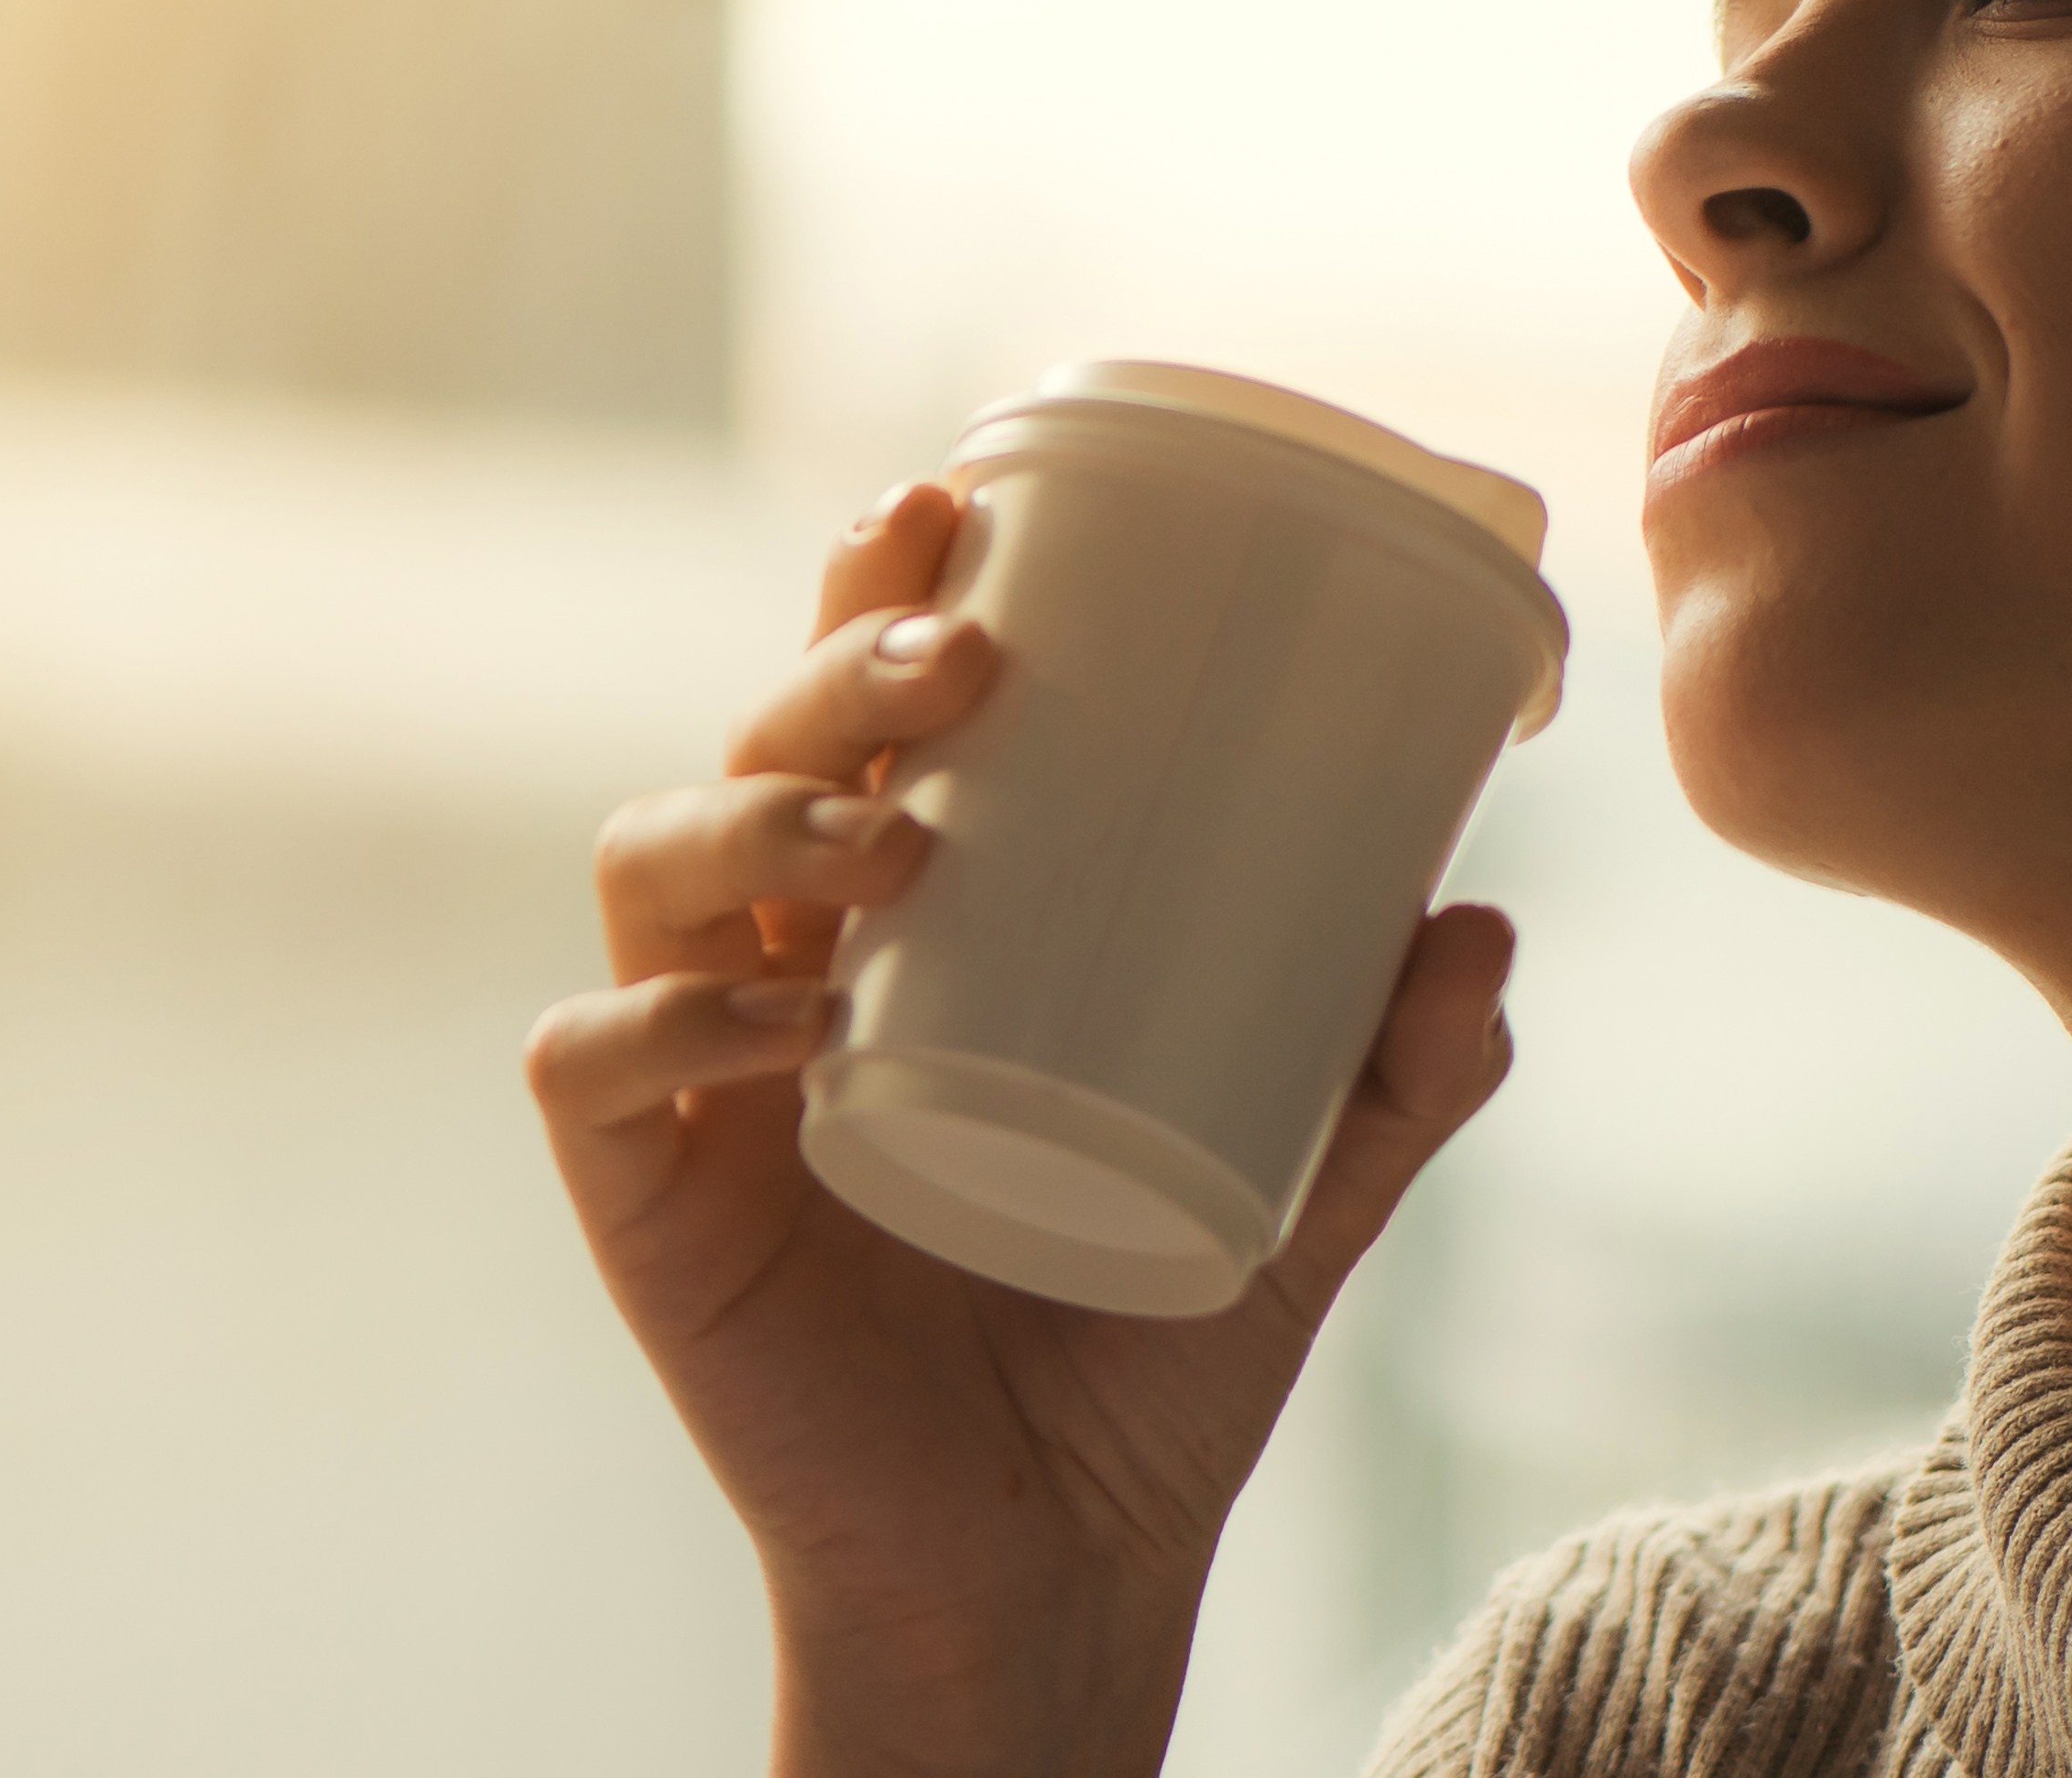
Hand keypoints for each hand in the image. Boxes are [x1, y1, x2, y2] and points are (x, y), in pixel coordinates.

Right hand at [524, 480, 1517, 1777]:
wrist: (1057, 1568)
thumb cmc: (1146, 1349)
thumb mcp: (1309, 1188)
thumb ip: (1399, 1070)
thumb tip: (1481, 921)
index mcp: (908, 921)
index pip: (861, 706)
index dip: (875, 586)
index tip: (953, 503)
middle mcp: (781, 963)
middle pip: (755, 745)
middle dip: (834, 667)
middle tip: (959, 662)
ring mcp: (696, 1077)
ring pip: (648, 866)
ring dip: (756, 818)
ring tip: (889, 839)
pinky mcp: (644, 1202)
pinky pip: (590, 1068)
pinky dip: (667, 1026)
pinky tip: (780, 1028)